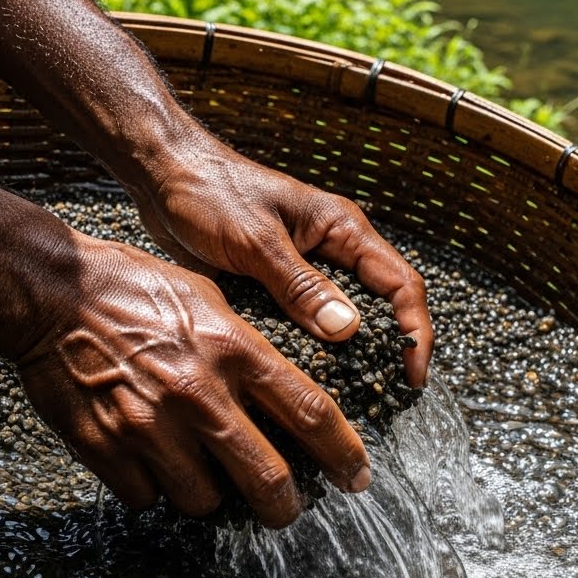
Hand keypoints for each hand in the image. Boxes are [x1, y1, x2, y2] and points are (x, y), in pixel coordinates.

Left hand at [0, 0, 432, 385]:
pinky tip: (301, 381)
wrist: (163, 177)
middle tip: (387, 399)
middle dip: (389, 350)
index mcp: (342, 229)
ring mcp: (304, 268)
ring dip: (349, 355)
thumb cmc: (210, 193)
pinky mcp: (274, 283)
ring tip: (350, 401)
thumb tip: (348, 330)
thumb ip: (300, 285)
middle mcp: (331, 249)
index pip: (401, 283)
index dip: (414, 331)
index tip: (412, 375)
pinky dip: (310, 350)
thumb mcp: (257, 242)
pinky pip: (305, 322)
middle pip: (380, 305)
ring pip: (342, 317)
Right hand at [14, 235, 370, 526]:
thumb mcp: (206, 298)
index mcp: (232, 349)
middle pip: (267, 478)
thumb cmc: (131, 289)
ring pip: (204, 500)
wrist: (52, 293)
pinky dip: (153, 489)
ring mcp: (150, 425)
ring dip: (208, 493)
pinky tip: (147, 461)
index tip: (356, 477)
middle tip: (287, 511)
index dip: (342, 454)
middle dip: (286, 506)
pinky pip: (147, 498)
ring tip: (195, 468)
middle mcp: (198, 393)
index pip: (310, 413)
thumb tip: (283, 396)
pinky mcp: (106, 447)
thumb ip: (246, 349)